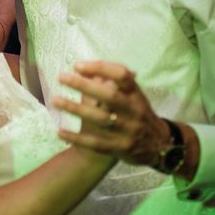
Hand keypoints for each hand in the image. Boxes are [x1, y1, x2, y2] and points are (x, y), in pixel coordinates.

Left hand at [53, 60, 168, 166]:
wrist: (159, 146)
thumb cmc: (138, 114)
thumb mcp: (134, 96)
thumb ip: (115, 83)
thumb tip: (89, 68)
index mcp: (136, 94)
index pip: (122, 75)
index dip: (101, 68)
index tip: (78, 65)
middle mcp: (134, 111)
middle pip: (109, 96)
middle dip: (84, 85)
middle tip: (61, 77)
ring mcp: (128, 131)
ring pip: (99, 119)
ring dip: (75, 109)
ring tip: (55, 100)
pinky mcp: (120, 148)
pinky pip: (95, 143)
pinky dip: (76, 138)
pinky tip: (59, 132)